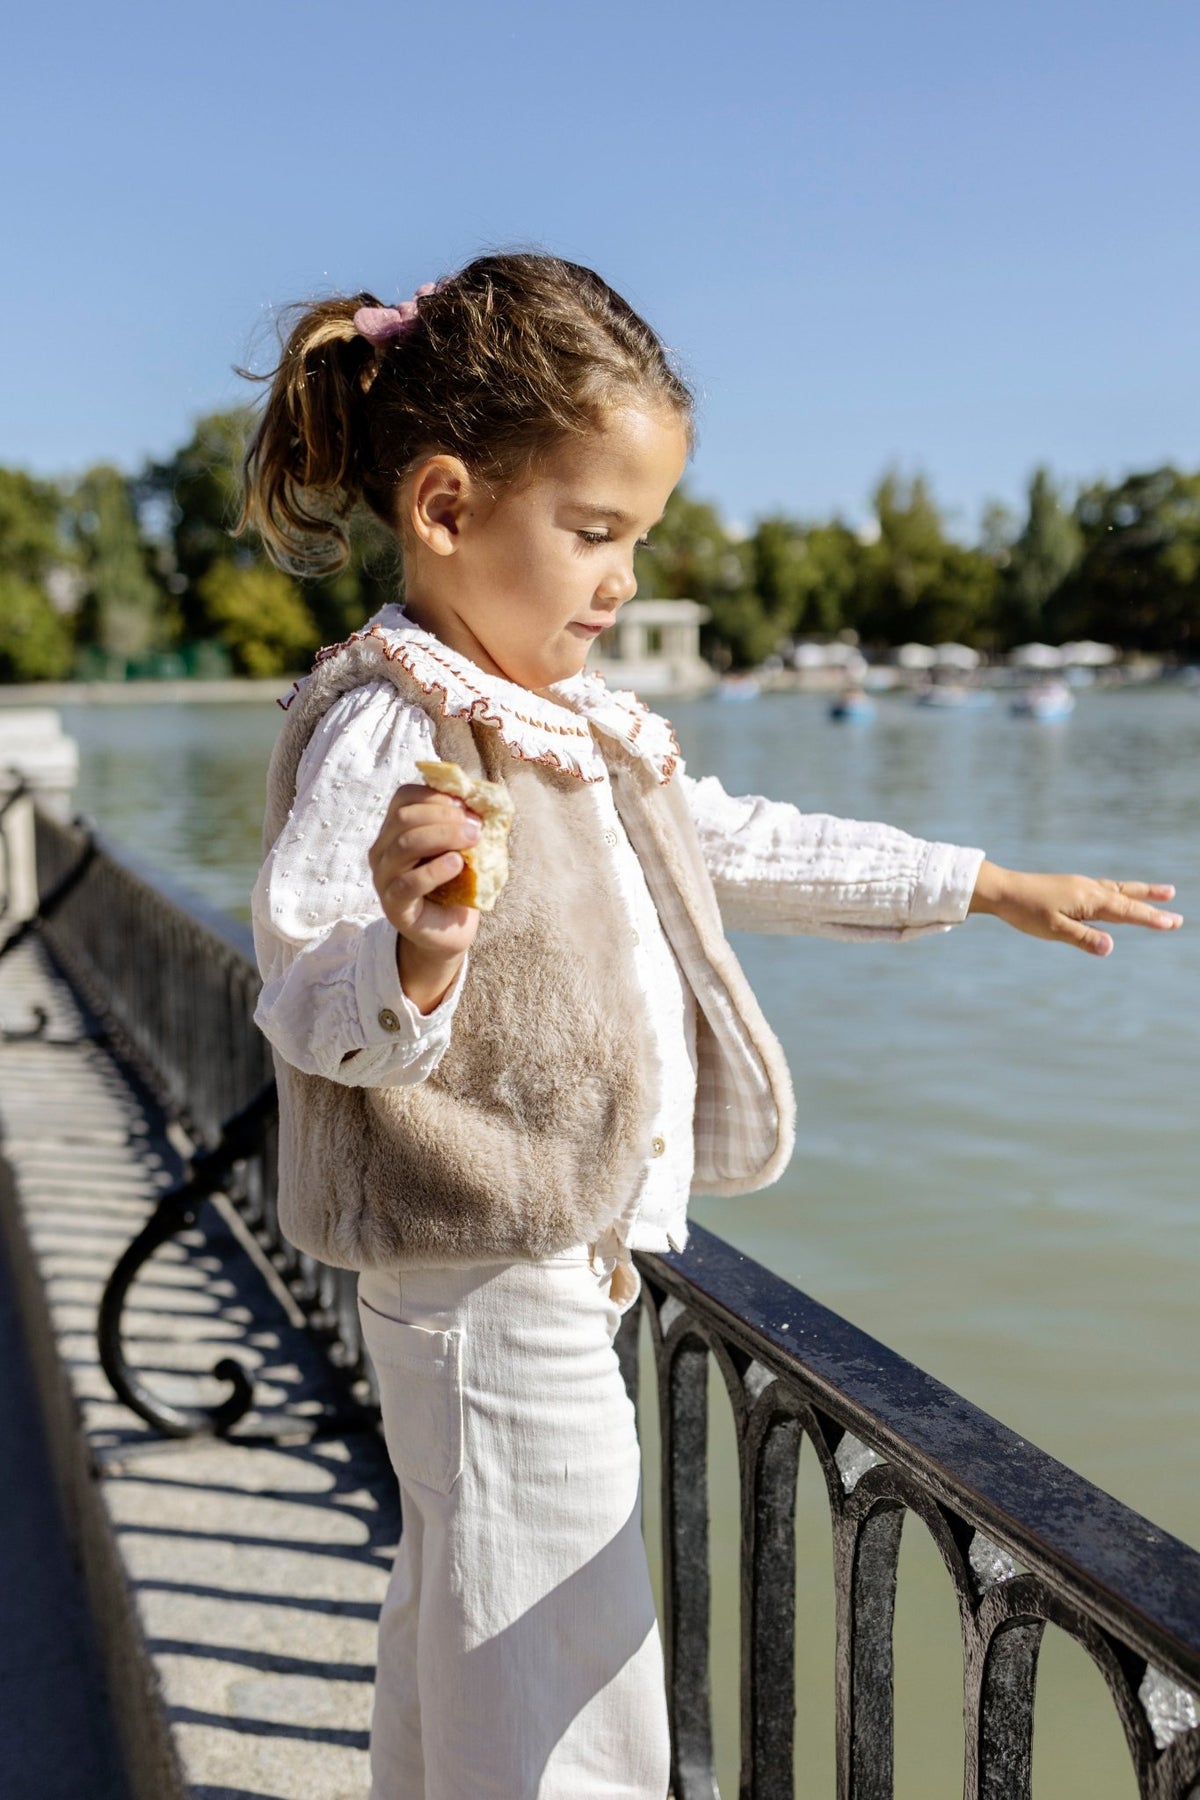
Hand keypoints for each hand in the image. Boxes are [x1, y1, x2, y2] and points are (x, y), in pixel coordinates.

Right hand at [368, 784, 481, 1009]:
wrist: (448, 930)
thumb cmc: (454, 883)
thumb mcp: (459, 847)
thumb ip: (463, 824)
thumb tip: (482, 800)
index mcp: (394, 829)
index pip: (404, 797)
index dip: (436, 796)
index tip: (466, 806)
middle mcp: (382, 850)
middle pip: (405, 818)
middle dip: (444, 816)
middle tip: (476, 827)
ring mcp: (383, 878)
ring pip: (405, 845)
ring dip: (444, 837)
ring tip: (473, 841)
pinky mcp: (393, 905)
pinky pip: (409, 883)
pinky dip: (436, 870)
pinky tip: (458, 864)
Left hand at [968, 860, 1182, 955]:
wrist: (1001, 890)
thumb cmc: (1025, 911)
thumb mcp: (1052, 930)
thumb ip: (1082, 938)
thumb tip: (1110, 948)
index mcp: (1088, 899)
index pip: (1126, 911)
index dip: (1150, 918)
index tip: (1173, 922)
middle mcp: (1089, 889)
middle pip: (1127, 897)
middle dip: (1152, 905)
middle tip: (1177, 911)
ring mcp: (1080, 886)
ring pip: (1118, 889)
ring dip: (1141, 893)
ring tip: (1163, 892)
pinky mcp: (1071, 886)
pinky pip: (1104, 888)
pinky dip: (1120, 891)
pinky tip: (1118, 895)